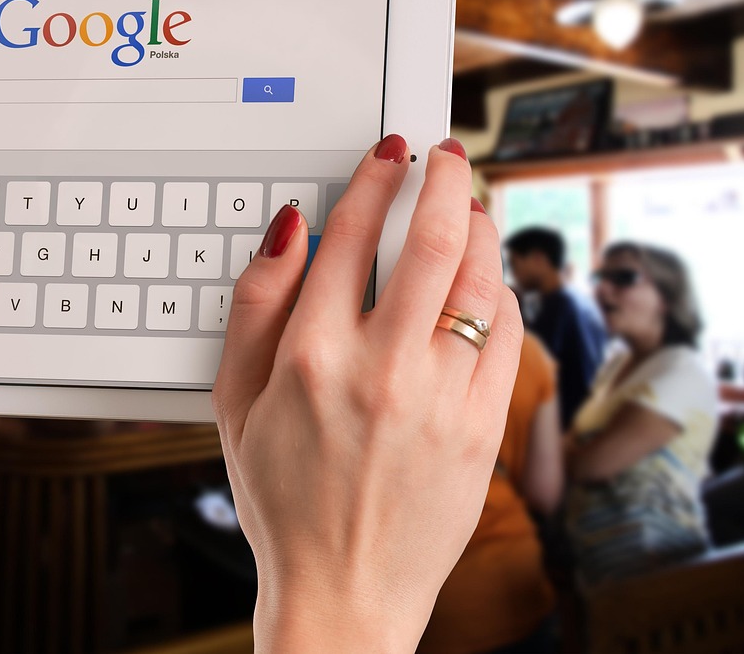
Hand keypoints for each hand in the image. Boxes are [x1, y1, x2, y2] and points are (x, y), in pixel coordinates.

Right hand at [213, 136, 522, 652]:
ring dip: (480, 228)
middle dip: (443, 180)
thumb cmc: (283, 498)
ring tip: (470, 206)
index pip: (352, 235)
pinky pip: (507, 337)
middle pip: (431, 242)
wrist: (342, 590)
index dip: (374, 179)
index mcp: (312, 357)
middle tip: (444, 157)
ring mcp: (441, 399)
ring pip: (480, 282)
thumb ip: (254, 306)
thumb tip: (287, 231)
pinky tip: (487, 281)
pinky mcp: (483, 428)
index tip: (387, 154)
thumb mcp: (235, 402)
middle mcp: (382, 369)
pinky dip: (501, 293)